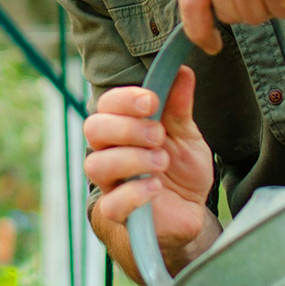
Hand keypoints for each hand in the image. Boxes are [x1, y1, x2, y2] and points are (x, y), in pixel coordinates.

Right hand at [82, 66, 219, 283]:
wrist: (191, 211)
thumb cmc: (181, 170)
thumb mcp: (187, 135)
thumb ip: (180, 106)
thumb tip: (182, 70)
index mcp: (123, 129)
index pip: (106, 106)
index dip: (124, 100)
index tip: (152, 101)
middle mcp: (110, 152)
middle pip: (93, 130)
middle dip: (126, 127)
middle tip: (158, 135)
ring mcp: (111, 184)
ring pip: (97, 165)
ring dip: (132, 159)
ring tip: (161, 161)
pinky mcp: (120, 214)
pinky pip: (111, 204)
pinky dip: (134, 193)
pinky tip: (156, 187)